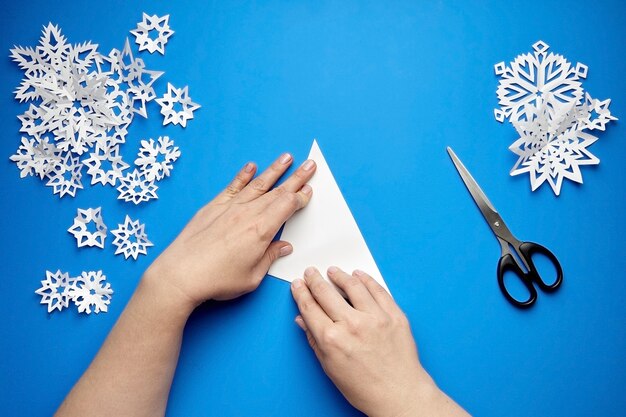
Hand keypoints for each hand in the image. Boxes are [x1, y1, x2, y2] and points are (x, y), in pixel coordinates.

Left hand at [144, 153, 315, 309]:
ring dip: (275, 170)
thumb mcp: (251, 277)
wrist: (180, 275)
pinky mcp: (212, 207)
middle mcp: (247, 214)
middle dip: (296, 177)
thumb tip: (282, 247)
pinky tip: (251, 167)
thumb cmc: (216, 280)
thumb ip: (269, 258)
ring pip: (257, 184)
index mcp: (261, 231)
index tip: (308, 191)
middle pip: (277, 191)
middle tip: (309, 165)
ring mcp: (229, 208)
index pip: (287, 207)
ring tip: (287, 157)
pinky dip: (243, 176)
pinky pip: (232, 187)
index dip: (300, 198)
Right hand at [291, 267, 468, 416]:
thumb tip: (303, 320)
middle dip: (315, 280)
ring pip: (353, 285)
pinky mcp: (394, 315)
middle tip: (311, 273)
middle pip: (326, 293)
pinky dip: (366, 280)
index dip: (301, 293)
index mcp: (332, 339)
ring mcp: (375, 318)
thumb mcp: (330, 368)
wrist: (399, 394)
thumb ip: (315, 340)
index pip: (310, 307)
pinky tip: (359, 276)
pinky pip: (378, 290)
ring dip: (339, 275)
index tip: (298, 285)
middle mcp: (352, 325)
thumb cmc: (365, 388)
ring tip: (333, 271)